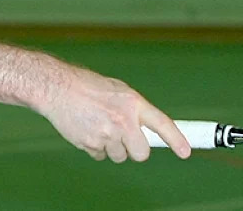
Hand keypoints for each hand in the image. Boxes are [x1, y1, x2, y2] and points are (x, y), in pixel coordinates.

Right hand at [34, 64, 191, 161]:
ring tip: (98, 125)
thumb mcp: (117, 90)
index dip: (176, 139)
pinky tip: (87, 129)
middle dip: (135, 150)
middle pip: (141, 153)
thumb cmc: (87, 87)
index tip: (185, 152)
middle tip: (125, 138)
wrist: (56, 88)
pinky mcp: (90, 144)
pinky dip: (95, 147)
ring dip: (112, 147)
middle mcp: (122, 120)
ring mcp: (106, 135)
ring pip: (119, 156)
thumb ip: (133, 109)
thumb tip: (146, 128)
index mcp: (132, 103)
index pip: (162, 124)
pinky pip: (100, 155)